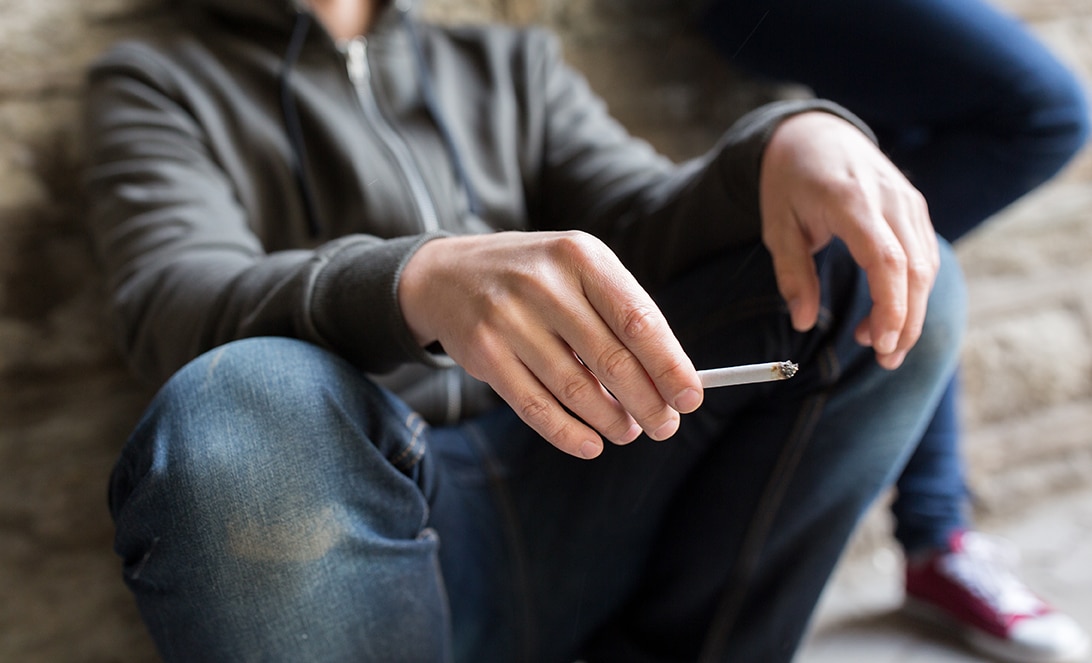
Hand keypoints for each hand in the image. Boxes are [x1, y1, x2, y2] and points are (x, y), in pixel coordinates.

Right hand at [398, 231, 703, 458]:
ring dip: (611, 421)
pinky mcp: (484, 354)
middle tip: (664, 426)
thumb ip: (620, 316)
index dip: (669, 365)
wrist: (447, 275)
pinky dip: (568, 433)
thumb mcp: (577, 272)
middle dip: (647, 402)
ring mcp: (509, 319)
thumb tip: (669, 379)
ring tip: (628, 432)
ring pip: (575, 388)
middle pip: (611, 360)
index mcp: (581, 256)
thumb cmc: (534, 278)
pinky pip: (535, 406)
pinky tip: (590, 444)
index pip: (638, 319)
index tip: (690, 397)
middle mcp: (544, 284)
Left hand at [760, 111, 939, 368]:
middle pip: (915, 269)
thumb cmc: (789, 181)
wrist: (813, 134)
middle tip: (885, 360)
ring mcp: (907, 200)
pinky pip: (924, 254)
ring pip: (926, 265)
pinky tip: (887, 314)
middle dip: (906, 321)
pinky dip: (912, 289)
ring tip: (879, 343)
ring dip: (910, 310)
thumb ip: (792, 274)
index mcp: (851, 201)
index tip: (880, 343)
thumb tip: (802, 321)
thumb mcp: (776, 226)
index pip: (887, 260)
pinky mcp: (914, 206)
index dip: (891, 306)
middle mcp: (889, 198)